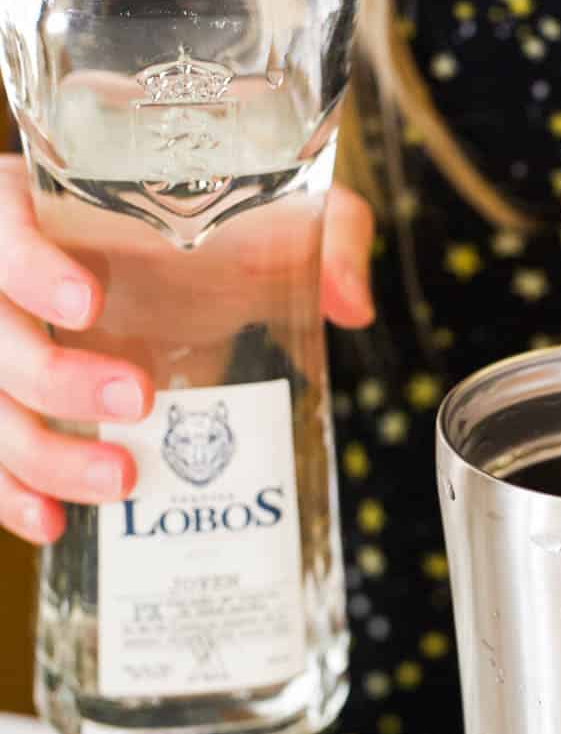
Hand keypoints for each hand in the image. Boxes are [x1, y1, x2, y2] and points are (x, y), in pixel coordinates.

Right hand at [0, 162, 373, 545]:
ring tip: (121, 480)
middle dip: (59, 377)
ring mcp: (6, 348)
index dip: (34, 270)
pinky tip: (54, 523)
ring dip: (42, 454)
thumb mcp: (265, 211)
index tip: (88, 303)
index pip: (8, 234)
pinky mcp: (15, 407)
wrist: (168, 255)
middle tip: (139, 399)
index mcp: (42, 210)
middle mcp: (6, 282)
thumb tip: (353, 304)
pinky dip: (13, 495)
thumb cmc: (199, 225)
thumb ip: (323, 233)